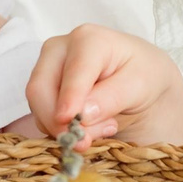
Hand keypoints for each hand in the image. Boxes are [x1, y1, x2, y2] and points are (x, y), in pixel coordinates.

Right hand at [27, 25, 182, 149]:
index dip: (69, 99)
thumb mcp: (140, 86)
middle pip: (40, 89)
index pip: (72, 73)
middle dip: (59, 121)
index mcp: (88, 39)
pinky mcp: (44, 88)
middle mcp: (60, 48)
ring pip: (37, 105)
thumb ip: (112, 98)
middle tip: (87, 141)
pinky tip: (90, 126)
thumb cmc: (144, 75)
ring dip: (63, 128)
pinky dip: (60, 129)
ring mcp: (48, 68)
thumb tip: (82, 114)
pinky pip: (40, 115)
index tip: (69, 121)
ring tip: (103, 128)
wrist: (142, 81)